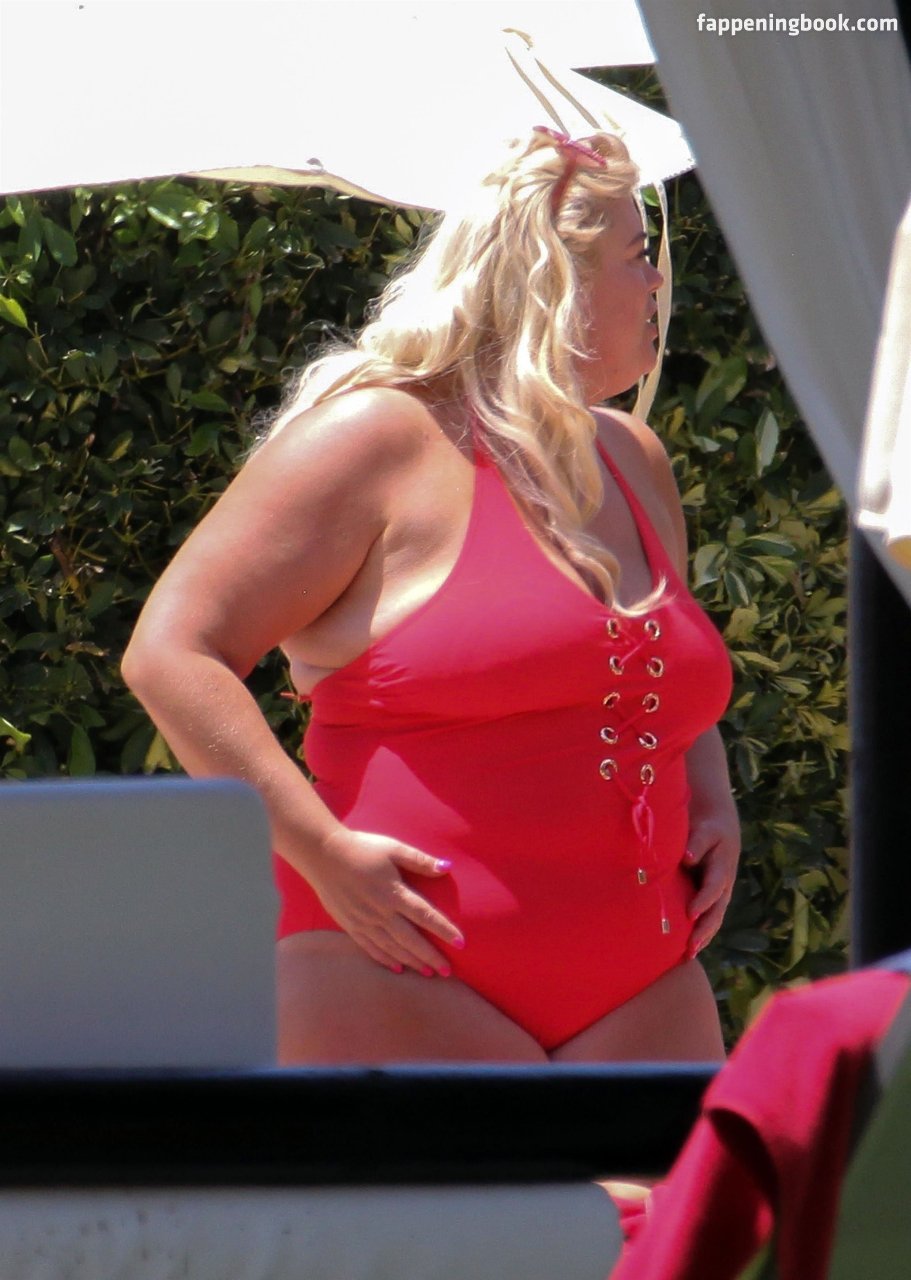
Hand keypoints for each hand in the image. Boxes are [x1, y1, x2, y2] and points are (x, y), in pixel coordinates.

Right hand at [307, 827, 464, 976]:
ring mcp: (364, 922)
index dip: (444, 930)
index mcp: (394, 893)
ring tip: (428, 972)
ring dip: (411, 961)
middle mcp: (381, 912)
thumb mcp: (393, 848)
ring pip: (392, 948)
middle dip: (430, 956)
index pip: (425, 915)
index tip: (461, 943)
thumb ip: (419, 860)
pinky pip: (371, 948)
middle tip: (447, 971)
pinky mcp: (351, 926)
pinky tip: (397, 968)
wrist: (322, 855)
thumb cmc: (362, 848)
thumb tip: (447, 867)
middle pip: (411, 940)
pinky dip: (386, 960)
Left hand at [683, 798, 740, 956]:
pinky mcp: (712, 901)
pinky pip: (708, 921)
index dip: (703, 900)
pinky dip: (700, 936)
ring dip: (703, 938)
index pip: (713, 887)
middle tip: (690, 946)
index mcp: (722, 869)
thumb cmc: (708, 829)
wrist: (719, 831)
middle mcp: (723, 887)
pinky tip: (686, 951)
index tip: (691, 913)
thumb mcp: (705, 830)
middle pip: (716, 912)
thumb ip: (696, 842)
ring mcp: (720, 896)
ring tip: (688, 955)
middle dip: (704, 929)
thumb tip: (686, 856)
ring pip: (714, 921)